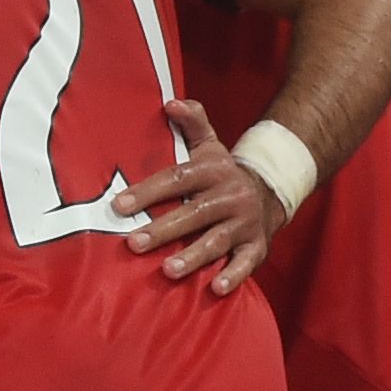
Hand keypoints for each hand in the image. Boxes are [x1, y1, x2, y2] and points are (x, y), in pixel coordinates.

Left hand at [116, 98, 286, 295]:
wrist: (271, 192)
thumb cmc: (223, 173)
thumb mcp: (210, 145)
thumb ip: (192, 122)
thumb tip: (170, 102)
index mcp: (214, 171)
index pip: (177, 179)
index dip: (148, 191)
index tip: (119, 206)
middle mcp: (230, 196)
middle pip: (194, 213)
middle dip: (163, 229)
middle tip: (133, 243)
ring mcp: (244, 223)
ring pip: (216, 241)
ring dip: (193, 256)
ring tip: (167, 270)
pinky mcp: (257, 247)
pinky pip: (246, 263)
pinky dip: (233, 276)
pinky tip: (214, 288)